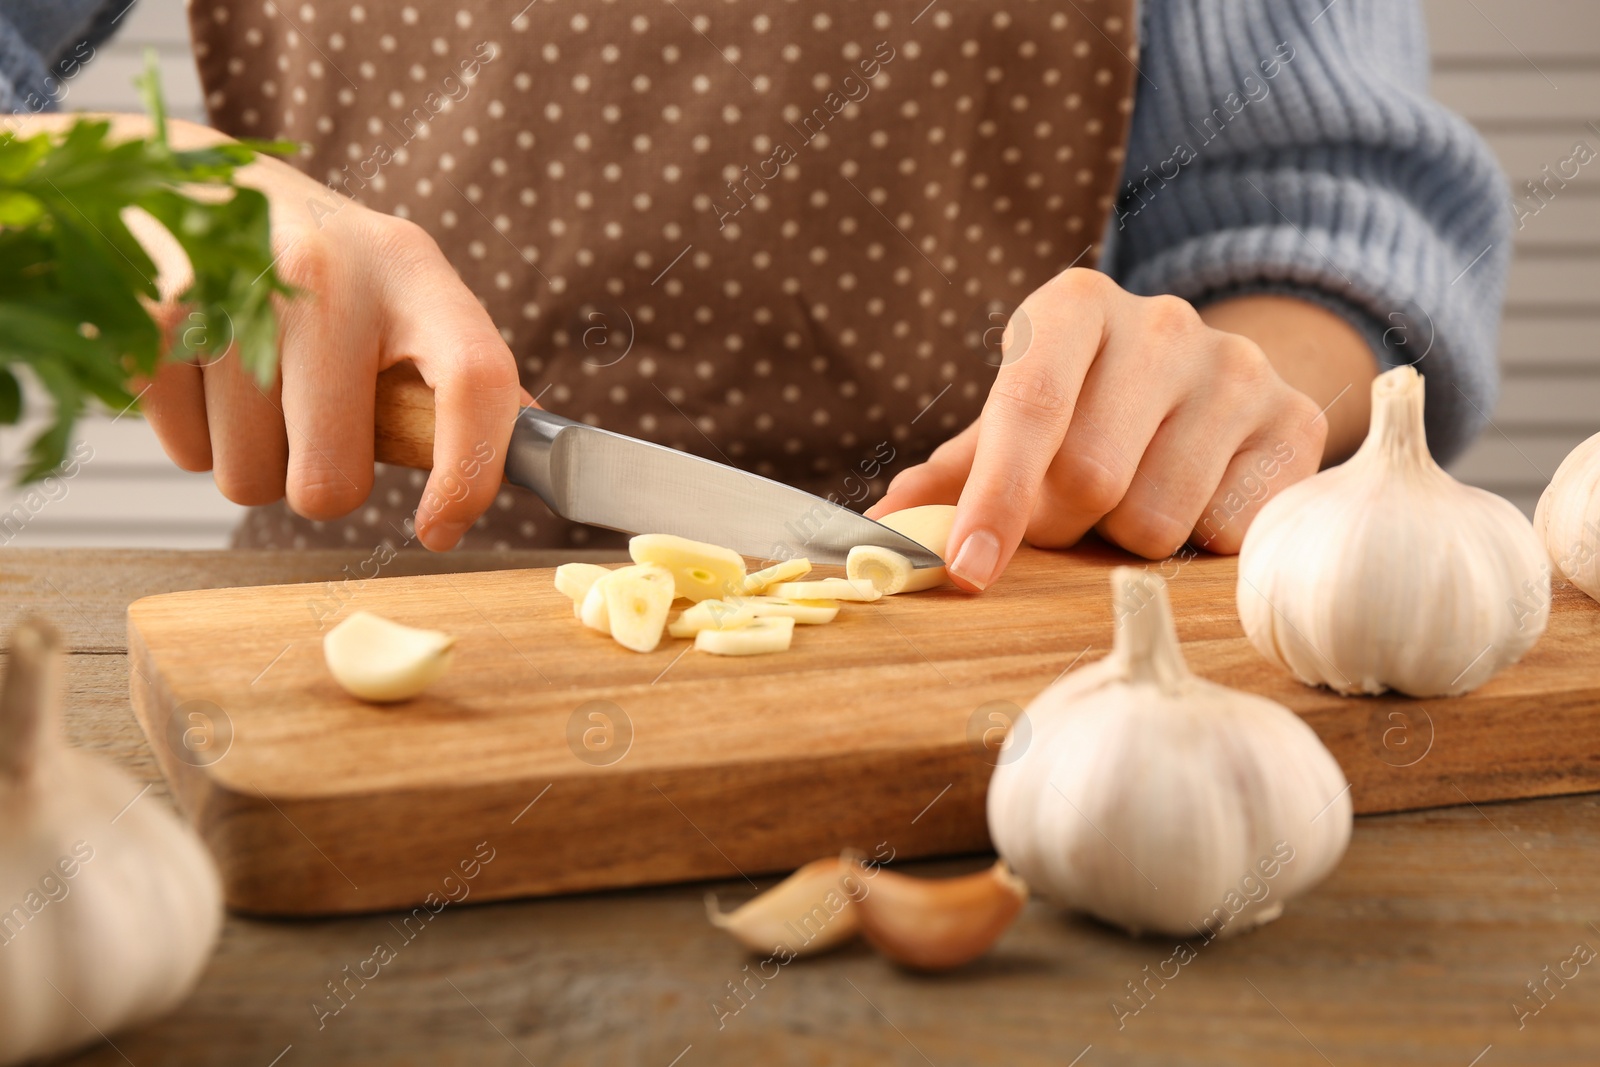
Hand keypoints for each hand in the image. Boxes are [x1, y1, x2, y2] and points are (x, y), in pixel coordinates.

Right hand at [123, 118, 525, 549]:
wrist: (172, 177)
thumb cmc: (308, 261)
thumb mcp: (397, 283)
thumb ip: (455, 362)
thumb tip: (531, 436)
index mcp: (410, 268)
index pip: (476, 380)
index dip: (470, 474)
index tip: (441, 528)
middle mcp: (327, 271)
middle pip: (331, 482)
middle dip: (318, 478)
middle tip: (310, 418)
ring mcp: (230, 289)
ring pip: (249, 480)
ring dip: (250, 456)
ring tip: (249, 376)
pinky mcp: (148, 313)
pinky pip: (183, 453)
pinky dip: (190, 432)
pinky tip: (198, 364)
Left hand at [868, 271, 1374, 589]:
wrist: (1208, 384)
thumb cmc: (1086, 411)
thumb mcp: (1016, 424)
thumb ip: (952, 473)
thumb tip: (886, 523)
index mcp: (1072, 307)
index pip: (1028, 408)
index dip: (994, 499)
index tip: (968, 570)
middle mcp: (1161, 322)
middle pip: (1090, 477)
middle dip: (1062, 526)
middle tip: (1068, 521)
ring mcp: (1239, 368)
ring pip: (1157, 517)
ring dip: (1129, 541)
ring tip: (1133, 502)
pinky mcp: (1298, 423)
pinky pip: (1227, 533)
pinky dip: (1198, 545)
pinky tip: (1196, 503)